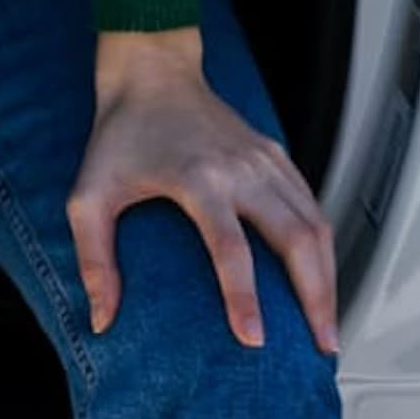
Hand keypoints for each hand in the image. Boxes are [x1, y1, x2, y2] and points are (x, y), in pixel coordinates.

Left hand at [68, 28, 337, 354]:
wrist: (152, 72)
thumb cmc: (122, 132)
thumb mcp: (90, 194)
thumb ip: (93, 257)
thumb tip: (103, 318)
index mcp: (197, 178)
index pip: (230, 247)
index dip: (243, 296)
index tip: (254, 339)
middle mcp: (240, 169)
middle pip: (295, 238)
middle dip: (314, 296)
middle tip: (320, 347)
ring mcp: (262, 160)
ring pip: (314, 223)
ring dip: (328, 277)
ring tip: (328, 325)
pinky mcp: (274, 154)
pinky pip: (311, 204)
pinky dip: (324, 244)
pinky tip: (323, 276)